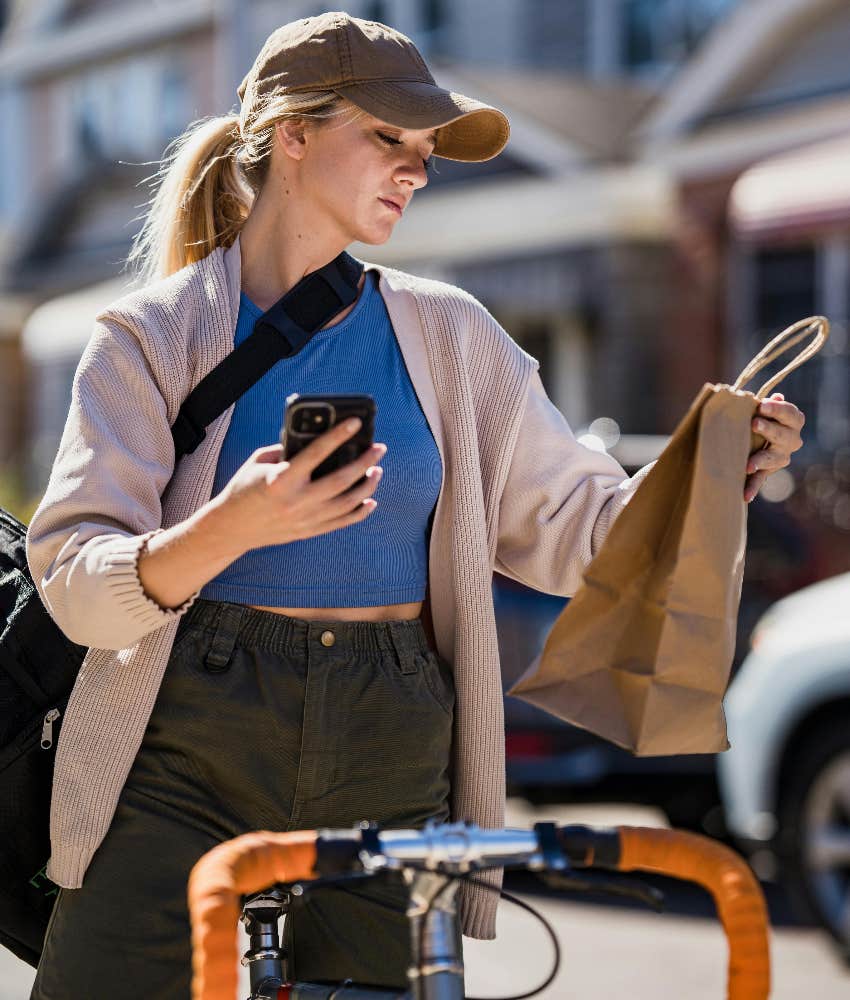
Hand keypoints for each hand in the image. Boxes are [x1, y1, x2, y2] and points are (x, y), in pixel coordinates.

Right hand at [216, 418, 385, 553]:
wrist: (231, 528)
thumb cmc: (244, 488)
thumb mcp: (259, 462)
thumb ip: (287, 449)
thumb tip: (319, 439)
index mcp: (281, 479)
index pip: (317, 452)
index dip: (339, 435)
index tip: (356, 423)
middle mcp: (296, 501)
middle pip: (341, 480)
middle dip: (365, 462)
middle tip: (379, 449)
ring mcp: (305, 519)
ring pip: (347, 503)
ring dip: (367, 486)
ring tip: (377, 471)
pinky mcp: (308, 532)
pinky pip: (341, 523)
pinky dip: (359, 513)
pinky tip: (370, 501)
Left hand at [744, 392, 804, 502]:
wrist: (759, 437)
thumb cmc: (761, 416)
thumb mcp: (764, 408)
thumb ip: (768, 404)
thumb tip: (776, 396)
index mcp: (793, 421)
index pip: (790, 413)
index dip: (777, 409)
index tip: (762, 404)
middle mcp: (792, 440)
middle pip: (784, 435)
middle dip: (769, 429)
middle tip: (754, 423)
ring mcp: (781, 457)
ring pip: (774, 458)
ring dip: (761, 460)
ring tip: (748, 465)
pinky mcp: (768, 470)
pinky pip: (761, 479)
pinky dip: (752, 487)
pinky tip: (746, 496)